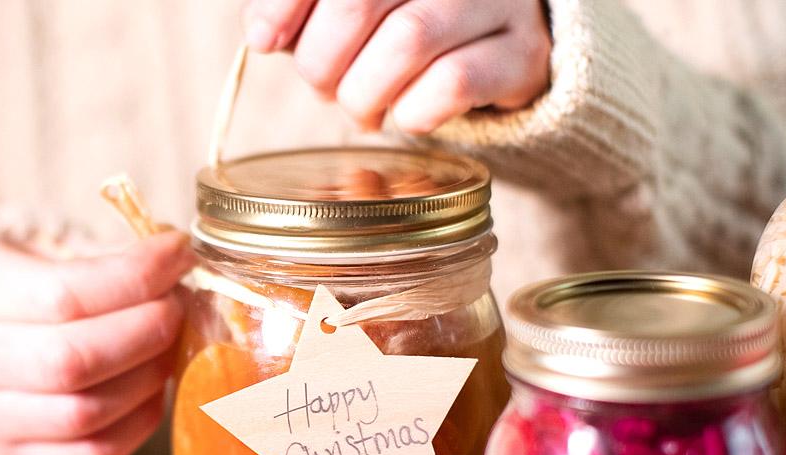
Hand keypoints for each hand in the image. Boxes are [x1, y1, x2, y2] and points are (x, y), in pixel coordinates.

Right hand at [0, 231, 193, 454]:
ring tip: (169, 346)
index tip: (179, 254)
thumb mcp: (39, 252)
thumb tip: (178, 260)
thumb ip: (103, 259)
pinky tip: (153, 391)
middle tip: (178, 306)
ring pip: (84, 413)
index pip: (65, 294)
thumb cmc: (17, 289)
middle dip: (146, 330)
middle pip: (73, 360)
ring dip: (148, 377)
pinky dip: (138, 425)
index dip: (136, 276)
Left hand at [242, 0, 550, 132]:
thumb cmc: (401, 20)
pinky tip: (408, 112)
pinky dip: (413, 112)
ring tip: (362, 107)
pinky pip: (454, 83)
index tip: (264, 40)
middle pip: (359, 0)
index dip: (285, 2)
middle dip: (322, 59)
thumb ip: (296, 6)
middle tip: (322, 86)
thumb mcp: (345, 6)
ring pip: (408, 40)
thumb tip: (262, 32)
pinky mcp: (523, 53)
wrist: (498, 46)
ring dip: (364, 93)